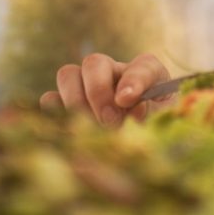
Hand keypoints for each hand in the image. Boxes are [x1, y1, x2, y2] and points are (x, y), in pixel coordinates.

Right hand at [40, 52, 170, 126]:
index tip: (128, 101)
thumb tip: (132, 109)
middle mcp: (114, 74)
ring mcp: (88, 87)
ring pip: (67, 75)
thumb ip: (153, 113)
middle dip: (98, 92)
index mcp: (147, 76)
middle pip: (94, 63)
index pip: (143, 67)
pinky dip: (56, 114)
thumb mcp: (163, 123)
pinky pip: (50, 100)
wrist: (142, 152)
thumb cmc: (154, 133)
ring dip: (75, 102)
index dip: (134, 80)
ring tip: (89, 128)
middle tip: (109, 122)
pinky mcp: (66, 106)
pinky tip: (72, 133)